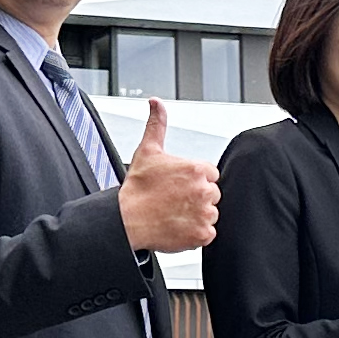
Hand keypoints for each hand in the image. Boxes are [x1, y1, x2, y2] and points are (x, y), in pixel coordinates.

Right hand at [115, 99, 220, 252]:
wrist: (127, 219)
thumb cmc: (137, 188)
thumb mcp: (147, 150)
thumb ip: (157, 124)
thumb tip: (156, 103)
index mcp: (197, 169)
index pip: (209, 174)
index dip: (194, 180)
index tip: (179, 186)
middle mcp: (204, 190)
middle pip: (211, 194)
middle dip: (196, 197)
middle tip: (174, 200)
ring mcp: (204, 213)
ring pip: (210, 213)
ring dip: (197, 215)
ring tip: (175, 213)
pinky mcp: (202, 233)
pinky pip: (208, 233)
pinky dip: (196, 232)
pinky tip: (178, 225)